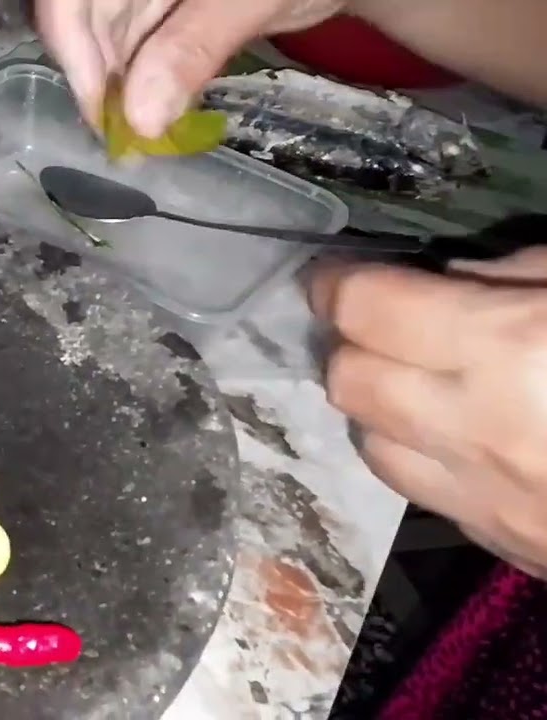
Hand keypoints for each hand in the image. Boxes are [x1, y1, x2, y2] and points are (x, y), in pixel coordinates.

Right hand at [35, 0, 346, 137]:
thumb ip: (194, 47)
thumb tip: (139, 121)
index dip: (73, 53)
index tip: (101, 113)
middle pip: (79, 21)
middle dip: (98, 81)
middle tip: (128, 145)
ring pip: (102, 40)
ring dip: (118, 91)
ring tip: (144, 139)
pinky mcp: (156, 8)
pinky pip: (130, 47)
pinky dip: (140, 84)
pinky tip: (156, 113)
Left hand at [309, 249, 546, 576]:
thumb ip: (515, 274)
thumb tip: (444, 285)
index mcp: (507, 350)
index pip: (366, 310)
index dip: (335, 283)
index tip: (328, 274)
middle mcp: (477, 431)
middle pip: (349, 383)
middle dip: (350, 345)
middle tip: (378, 325)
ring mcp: (489, 500)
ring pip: (372, 447)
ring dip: (376, 409)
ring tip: (415, 382)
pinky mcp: (505, 546)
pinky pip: (426, 497)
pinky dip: (421, 460)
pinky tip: (457, 440)